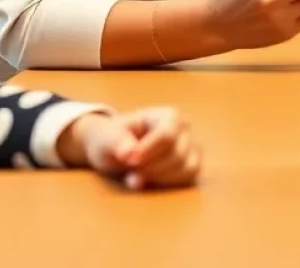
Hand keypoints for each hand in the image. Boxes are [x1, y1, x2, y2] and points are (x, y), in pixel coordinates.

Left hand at [57, 108, 200, 189]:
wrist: (117, 150)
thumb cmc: (114, 139)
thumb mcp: (108, 137)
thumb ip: (116, 142)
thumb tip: (127, 153)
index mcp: (170, 115)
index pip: (167, 135)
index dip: (148, 151)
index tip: (128, 161)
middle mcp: (185, 129)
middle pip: (177, 155)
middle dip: (150, 168)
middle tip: (129, 171)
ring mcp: (192, 148)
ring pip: (187, 169)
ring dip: (158, 178)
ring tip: (136, 176)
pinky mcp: (191, 167)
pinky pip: (191, 180)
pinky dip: (169, 185)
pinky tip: (149, 183)